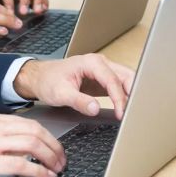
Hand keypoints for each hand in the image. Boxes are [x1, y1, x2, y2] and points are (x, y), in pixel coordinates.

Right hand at [0, 111, 65, 176]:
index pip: (28, 123)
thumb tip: (8, 142)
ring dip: (50, 157)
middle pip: (35, 131)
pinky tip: (44, 176)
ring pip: (32, 144)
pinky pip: (20, 164)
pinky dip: (38, 170)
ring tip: (57, 168)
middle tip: (61, 159)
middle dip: (54, 146)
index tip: (54, 146)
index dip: (47, 135)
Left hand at [14, 54, 135, 118]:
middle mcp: (101, 63)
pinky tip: (127, 107)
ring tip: (134, 111)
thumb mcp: (60, 93)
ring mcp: (103, 70)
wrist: (40, 77)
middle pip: (126, 76)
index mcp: (91, 63)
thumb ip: (79, 101)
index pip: (113, 80)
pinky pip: (119, 85)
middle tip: (135, 112)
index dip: (119, 98)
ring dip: (131, 94)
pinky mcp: (103, 79)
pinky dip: (125, 96)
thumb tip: (96, 108)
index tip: (121, 113)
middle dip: (133, 93)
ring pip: (125, 79)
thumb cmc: (48, 81)